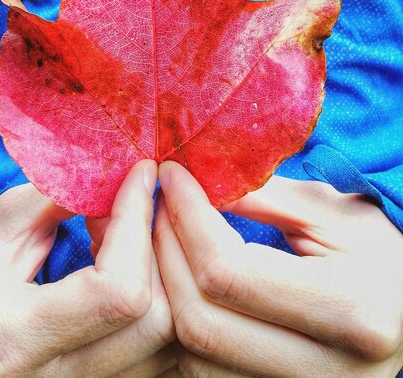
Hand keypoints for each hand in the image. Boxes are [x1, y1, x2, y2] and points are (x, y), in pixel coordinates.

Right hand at [0, 160, 174, 377]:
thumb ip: (65, 196)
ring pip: (166, 337)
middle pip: (155, 320)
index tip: (141, 174)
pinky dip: (160, 293)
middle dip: (156, 246)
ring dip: (162, 269)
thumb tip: (126, 176)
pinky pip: (159, 344)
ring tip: (123, 230)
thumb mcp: (3, 218)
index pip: (119, 291)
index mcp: (17, 339)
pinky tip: (128, 259)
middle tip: (129, 201)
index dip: (138, 225)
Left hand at [154, 161, 402, 377]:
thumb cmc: (374, 252)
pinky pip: (203, 372)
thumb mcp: (333, 212)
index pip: (229, 270)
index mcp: (349, 312)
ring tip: (163, 238)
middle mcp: (326, 373)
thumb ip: (266, 196)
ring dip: (163, 290)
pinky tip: (178, 279)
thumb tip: (197, 181)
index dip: (188, 216)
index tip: (172, 175)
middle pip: (201, 320)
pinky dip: (180, 325)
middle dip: (164, 252)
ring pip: (194, 356)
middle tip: (157, 205)